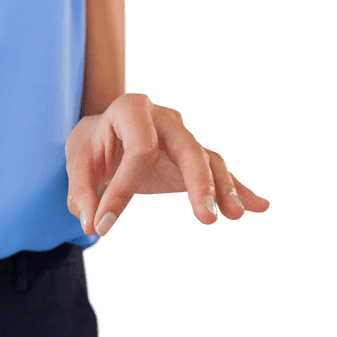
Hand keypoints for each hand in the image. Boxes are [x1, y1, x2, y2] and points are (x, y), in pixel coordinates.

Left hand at [65, 92, 270, 236]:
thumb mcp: (77, 166)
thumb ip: (81, 195)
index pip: (139, 152)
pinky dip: (238, 189)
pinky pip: (217, 171)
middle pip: (189, 147)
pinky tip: (259, 206)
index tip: (103, 226)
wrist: (101, 132)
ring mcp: (182, 135)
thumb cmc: (91, 147)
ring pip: (208, 159)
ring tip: (236, 214)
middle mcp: (164, 118)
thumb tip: (93, 225)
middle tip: (206, 218)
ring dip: (223, 188)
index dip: (122, 191)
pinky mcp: (191, 156)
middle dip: (200, 183)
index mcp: (132, 110)